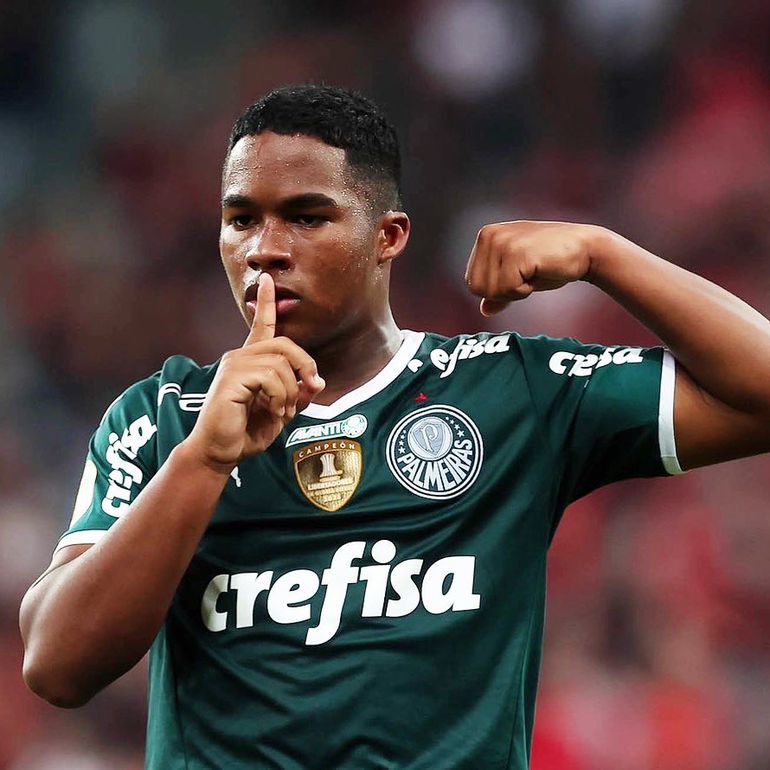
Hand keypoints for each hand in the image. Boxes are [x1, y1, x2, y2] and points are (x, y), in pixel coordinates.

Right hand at [185, 273, 324, 470]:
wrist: (219, 452)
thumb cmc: (246, 433)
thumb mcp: (282, 411)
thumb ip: (299, 394)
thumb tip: (317, 381)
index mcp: (251, 362)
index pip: (261, 326)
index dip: (266, 302)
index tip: (267, 279)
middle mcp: (239, 357)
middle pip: (285, 344)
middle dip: (306, 365)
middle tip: (311, 388)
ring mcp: (233, 366)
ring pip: (280, 363)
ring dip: (291, 390)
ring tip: (283, 410)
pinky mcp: (231, 379)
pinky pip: (270, 377)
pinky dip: (280, 396)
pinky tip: (274, 410)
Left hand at [464, 221, 601, 315]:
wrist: (585, 250)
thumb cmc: (552, 264)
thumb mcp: (520, 277)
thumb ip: (500, 290)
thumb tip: (484, 310)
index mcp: (485, 236)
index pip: (473, 283)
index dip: (497, 290)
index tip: (519, 275)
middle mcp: (488, 235)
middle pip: (478, 289)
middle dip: (504, 292)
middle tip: (527, 274)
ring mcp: (502, 242)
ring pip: (492, 291)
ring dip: (516, 290)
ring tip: (533, 271)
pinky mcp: (517, 252)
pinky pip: (509, 289)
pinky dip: (525, 289)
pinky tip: (539, 271)